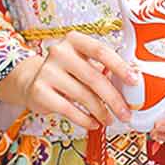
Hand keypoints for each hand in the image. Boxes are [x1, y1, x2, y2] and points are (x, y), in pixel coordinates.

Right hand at [0, 31, 136, 129]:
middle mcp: (59, 52)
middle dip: (114, 99)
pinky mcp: (40, 91)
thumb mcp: (82, 62)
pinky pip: (69, 109)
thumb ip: (103, 68)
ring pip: (83, 96)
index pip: (101, 51)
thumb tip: (132, 82)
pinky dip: (85, 120)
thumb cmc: (65, 72)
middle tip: (125, 113)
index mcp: (74, 40)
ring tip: (109, 120)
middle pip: (94, 77)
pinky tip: (93, 123)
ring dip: (101, 112)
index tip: (134, 81)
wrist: (31, 81)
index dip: (120, 66)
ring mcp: (48, 71)